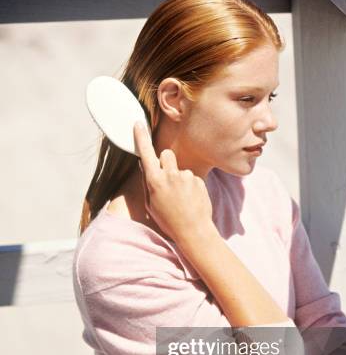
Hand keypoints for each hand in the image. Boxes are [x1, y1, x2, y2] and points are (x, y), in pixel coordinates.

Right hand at [133, 122, 214, 243]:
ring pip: (180, 168)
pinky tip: (191, 200)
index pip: (146, 153)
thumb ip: (148, 183)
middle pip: (166, 154)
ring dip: (179, 177)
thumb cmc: (169, 220)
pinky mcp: (198, 180)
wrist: (193, 231)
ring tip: (182, 197)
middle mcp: (170, 175)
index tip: (138, 123)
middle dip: (166, 161)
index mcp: (154, 181)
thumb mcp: (151, 204)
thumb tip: (146, 167)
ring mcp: (185, 177)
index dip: (141, 137)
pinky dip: (190, 186)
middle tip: (168, 179)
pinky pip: (191, 177)